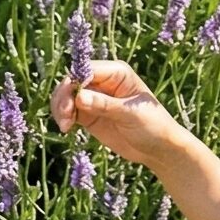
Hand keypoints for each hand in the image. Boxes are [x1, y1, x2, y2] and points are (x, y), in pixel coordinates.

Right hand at [48, 58, 181, 169]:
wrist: (159, 149)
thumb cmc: (153, 125)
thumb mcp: (131, 114)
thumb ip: (104, 105)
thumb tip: (79, 96)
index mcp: (117, 73)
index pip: (87, 70)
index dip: (74, 83)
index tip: (70, 103)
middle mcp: (103, 82)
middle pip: (73, 82)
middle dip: (64, 97)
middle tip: (65, 117)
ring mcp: (95, 98)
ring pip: (67, 96)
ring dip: (60, 108)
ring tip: (64, 126)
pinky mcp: (90, 115)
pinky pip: (69, 110)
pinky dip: (63, 117)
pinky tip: (66, 128)